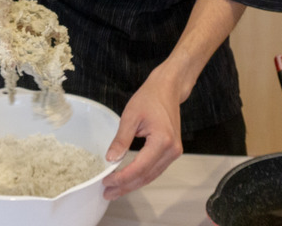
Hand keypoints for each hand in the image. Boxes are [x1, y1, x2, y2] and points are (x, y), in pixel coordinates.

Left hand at [102, 64, 182, 199]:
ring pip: (151, 175)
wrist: (167, 89)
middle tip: (107, 193)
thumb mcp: (130, 116)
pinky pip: (155, 168)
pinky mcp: (172, 150)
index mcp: (162, 141)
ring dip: (133, 184)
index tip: (106, 182)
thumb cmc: (150, 98)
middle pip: (146, 176)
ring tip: (115, 190)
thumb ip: (121, 139)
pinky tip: (128, 179)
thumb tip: (110, 159)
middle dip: (126, 186)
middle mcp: (172, 150)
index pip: (140, 168)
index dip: (122, 178)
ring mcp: (174, 152)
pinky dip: (141, 175)